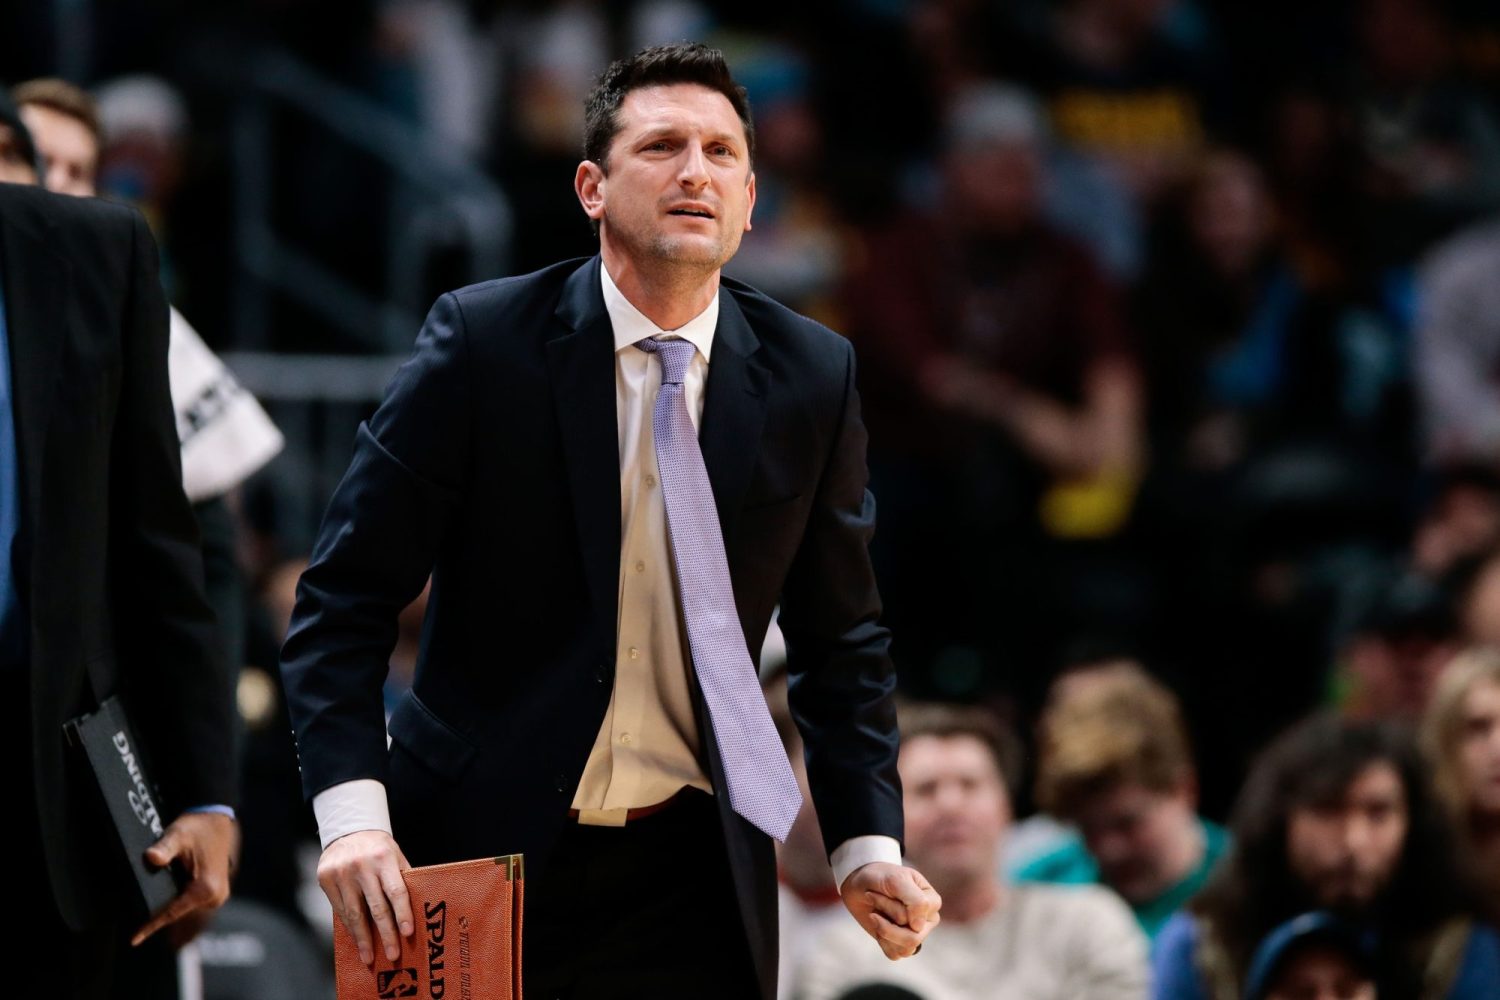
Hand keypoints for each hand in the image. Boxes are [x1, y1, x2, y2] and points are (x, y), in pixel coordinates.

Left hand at [131, 812, 238, 946]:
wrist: (215, 818)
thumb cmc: (196, 827)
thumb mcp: (178, 835)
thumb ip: (164, 848)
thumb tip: (150, 857)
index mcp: (206, 888)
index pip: (173, 913)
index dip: (151, 926)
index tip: (134, 939)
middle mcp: (215, 896)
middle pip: (179, 913)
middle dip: (159, 918)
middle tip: (136, 928)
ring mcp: (218, 896)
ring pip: (185, 909)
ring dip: (170, 909)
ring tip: (148, 917)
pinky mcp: (216, 893)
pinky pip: (192, 904)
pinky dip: (179, 903)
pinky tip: (166, 899)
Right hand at [317, 830, 414, 965]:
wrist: (348, 830)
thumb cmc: (378, 848)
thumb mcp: (395, 855)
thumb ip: (403, 878)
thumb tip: (416, 909)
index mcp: (384, 858)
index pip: (395, 891)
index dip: (402, 913)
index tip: (408, 933)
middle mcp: (362, 866)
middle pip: (376, 907)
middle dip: (385, 934)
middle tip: (392, 955)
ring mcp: (341, 873)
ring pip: (354, 913)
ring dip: (363, 939)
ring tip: (369, 957)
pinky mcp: (326, 879)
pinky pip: (340, 910)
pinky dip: (349, 928)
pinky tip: (357, 940)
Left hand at [840, 862, 940, 959]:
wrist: (859, 886)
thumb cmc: (881, 878)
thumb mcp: (896, 879)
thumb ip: (915, 900)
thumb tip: (919, 927)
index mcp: (932, 902)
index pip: (919, 912)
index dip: (894, 904)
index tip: (882, 889)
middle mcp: (928, 921)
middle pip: (913, 937)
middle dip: (886, 920)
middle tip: (872, 899)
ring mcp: (916, 934)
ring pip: (904, 949)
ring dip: (883, 929)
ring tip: (876, 913)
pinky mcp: (901, 945)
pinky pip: (894, 954)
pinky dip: (881, 940)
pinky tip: (878, 925)